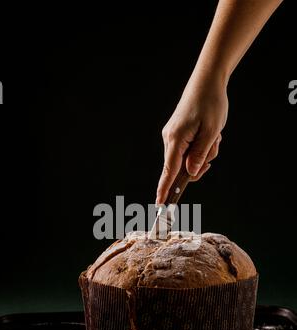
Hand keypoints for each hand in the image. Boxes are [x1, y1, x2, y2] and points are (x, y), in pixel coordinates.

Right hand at [156, 78, 227, 204]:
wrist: (207, 81)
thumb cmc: (210, 103)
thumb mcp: (211, 132)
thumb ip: (200, 156)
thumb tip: (191, 174)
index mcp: (176, 140)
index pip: (169, 172)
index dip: (165, 190)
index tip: (160, 204)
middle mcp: (170, 139)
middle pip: (181, 167)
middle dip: (200, 164)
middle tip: (213, 148)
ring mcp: (172, 136)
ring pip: (188, 159)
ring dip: (204, 153)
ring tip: (214, 135)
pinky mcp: (178, 133)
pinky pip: (189, 150)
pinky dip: (201, 146)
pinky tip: (209, 134)